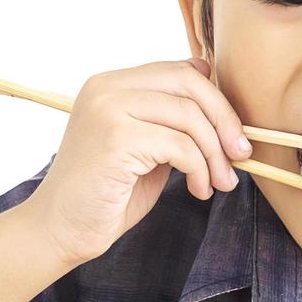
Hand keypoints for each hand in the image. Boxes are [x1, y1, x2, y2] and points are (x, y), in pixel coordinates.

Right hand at [23, 57, 252, 266]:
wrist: (60, 230)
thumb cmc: (105, 195)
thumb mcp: (145, 147)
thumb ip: (170, 119)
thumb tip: (213, 85)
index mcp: (110, 84)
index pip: (179, 71)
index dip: (216, 101)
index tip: (233, 136)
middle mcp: (105, 87)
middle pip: (188, 84)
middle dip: (224, 121)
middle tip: (240, 156)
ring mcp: (108, 109)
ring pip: (189, 116)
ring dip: (215, 154)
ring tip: (219, 183)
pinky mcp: (116, 138)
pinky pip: (180, 146)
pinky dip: (200, 170)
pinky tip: (198, 190)